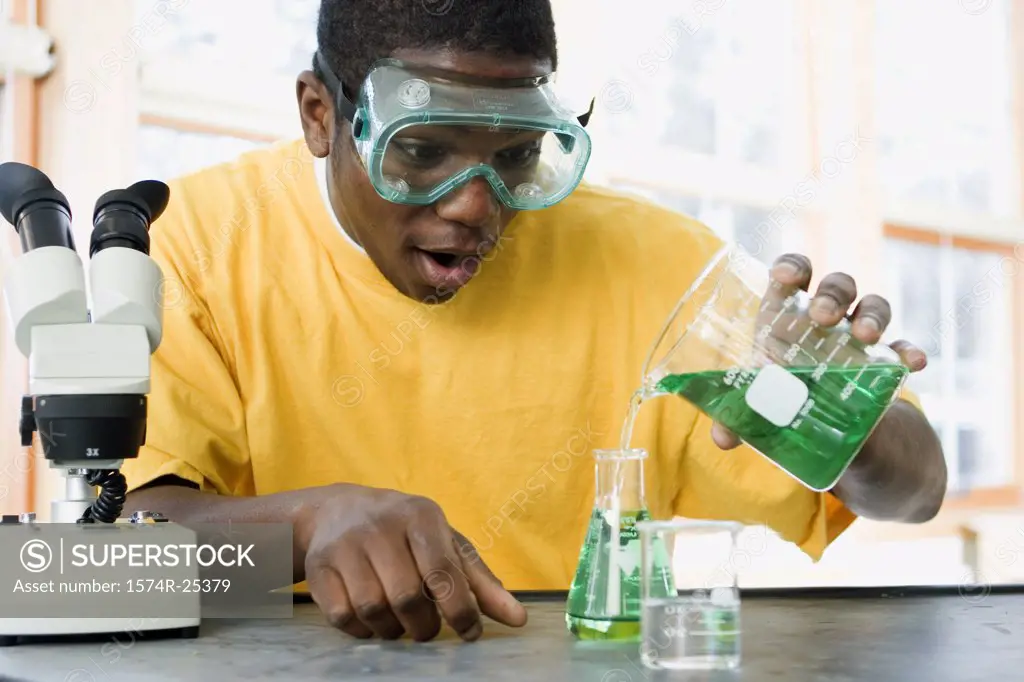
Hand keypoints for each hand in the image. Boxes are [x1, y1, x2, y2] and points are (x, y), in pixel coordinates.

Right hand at [297, 485, 527, 640]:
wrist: (337, 510)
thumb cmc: (406, 533)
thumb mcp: (446, 544)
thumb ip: (481, 582)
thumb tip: (518, 620)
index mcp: (421, 515)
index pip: (443, 570)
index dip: (460, 609)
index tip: (470, 633)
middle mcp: (381, 525)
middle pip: (407, 597)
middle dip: (424, 626)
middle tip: (428, 630)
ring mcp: (345, 544)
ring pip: (373, 609)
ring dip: (393, 631)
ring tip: (401, 625)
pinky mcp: (318, 566)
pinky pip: (342, 617)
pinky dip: (362, 631)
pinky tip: (372, 622)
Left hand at [712, 253, 928, 449]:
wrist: (828, 427)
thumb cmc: (781, 395)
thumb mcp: (758, 404)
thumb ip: (737, 417)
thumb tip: (722, 438)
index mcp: (786, 316)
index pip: (793, 275)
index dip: (792, 266)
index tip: (786, 276)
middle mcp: (825, 318)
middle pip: (837, 286)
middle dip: (833, 294)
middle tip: (825, 317)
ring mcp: (858, 336)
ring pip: (874, 306)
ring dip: (872, 315)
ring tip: (866, 335)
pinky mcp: (885, 362)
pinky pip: (901, 349)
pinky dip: (908, 352)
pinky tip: (912, 362)